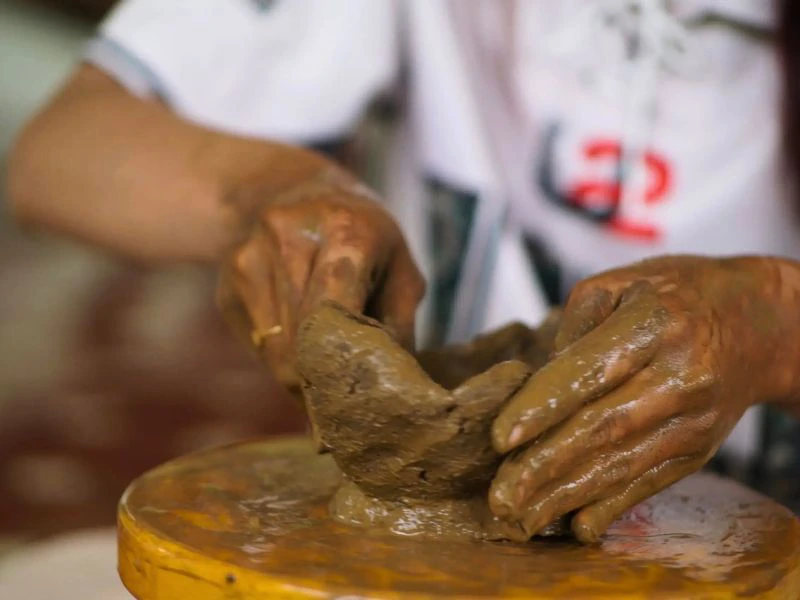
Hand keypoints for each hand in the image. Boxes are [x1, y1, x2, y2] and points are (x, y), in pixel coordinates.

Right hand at [216, 167, 424, 392]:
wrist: (291, 191)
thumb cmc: (362, 235)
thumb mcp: (399, 266)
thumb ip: (399, 324)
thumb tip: (389, 387)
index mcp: (345, 229)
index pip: (333, 305)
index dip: (340, 358)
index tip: (351, 394)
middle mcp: (289, 237)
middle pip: (302, 337)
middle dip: (323, 378)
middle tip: (343, 403)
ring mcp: (250, 258)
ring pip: (275, 350)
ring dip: (301, 374)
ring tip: (325, 372)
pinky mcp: (229, 283)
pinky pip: (257, 343)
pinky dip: (281, 357)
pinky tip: (299, 341)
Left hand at [488, 255, 799, 542]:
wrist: (758, 323)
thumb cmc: (675, 295)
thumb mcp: (621, 283)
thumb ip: (574, 328)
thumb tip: (537, 387)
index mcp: (654, 323)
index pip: (589, 371)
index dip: (542, 407)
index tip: (500, 438)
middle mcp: (680, 374)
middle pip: (603, 427)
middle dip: (544, 465)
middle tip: (500, 496)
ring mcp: (694, 418)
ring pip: (623, 463)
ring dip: (568, 495)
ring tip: (522, 517)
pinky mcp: (700, 448)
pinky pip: (652, 482)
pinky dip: (612, 506)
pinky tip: (577, 526)